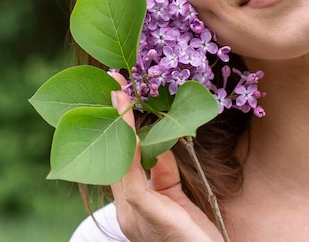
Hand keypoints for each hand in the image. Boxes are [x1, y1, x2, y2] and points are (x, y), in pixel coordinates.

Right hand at [109, 72, 223, 241]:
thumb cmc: (196, 237)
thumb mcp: (178, 198)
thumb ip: (164, 173)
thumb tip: (158, 143)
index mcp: (133, 205)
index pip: (120, 159)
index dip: (118, 127)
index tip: (119, 94)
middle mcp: (126, 210)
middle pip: (113, 155)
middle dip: (112, 118)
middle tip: (113, 82)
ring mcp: (132, 214)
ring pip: (119, 160)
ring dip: (119, 123)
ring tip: (119, 91)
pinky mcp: (146, 215)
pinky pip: (132, 175)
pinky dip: (130, 144)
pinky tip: (130, 122)